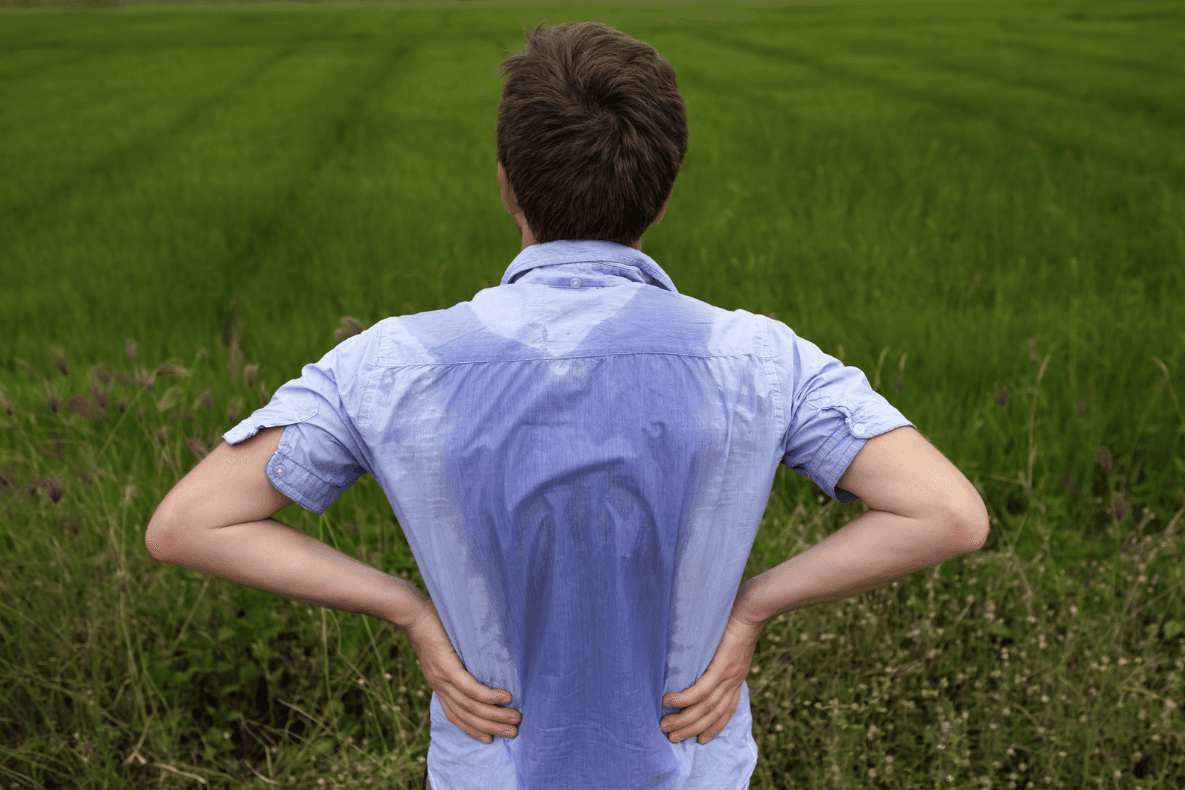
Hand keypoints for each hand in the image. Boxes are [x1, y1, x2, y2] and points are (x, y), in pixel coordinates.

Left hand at [403, 599, 521, 743]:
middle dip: (492, 727)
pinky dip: (488, 696)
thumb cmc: (430, 625)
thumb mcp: (442, 650)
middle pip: (467, 716)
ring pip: (471, 706)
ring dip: (495, 716)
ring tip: (515, 718)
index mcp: (438, 684)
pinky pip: (470, 688)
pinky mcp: (447, 667)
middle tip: (514, 731)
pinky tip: (505, 698)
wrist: (410, 612)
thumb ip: (456, 662)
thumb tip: (480, 665)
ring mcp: (442, 678)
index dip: (473, 730)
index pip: (455, 716)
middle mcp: (439, 686)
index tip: (491, 738)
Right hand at [659, 611, 761, 744]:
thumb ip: (721, 657)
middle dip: (691, 729)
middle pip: (711, 715)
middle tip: (671, 737)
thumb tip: (703, 659)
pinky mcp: (720, 667)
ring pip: (704, 707)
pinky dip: (684, 699)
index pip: (726, 711)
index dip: (714, 727)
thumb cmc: (738, 621)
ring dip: (683, 720)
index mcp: (737, 679)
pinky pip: (700, 690)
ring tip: (665, 725)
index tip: (701, 739)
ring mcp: (727, 676)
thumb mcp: (733, 646)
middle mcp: (733, 682)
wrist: (752, 610)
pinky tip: (669, 702)